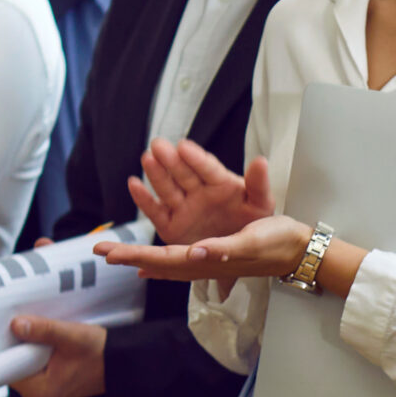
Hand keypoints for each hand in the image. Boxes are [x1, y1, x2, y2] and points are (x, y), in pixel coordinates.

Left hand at [7, 315, 107, 396]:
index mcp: (38, 392)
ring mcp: (43, 390)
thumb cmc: (102, 355)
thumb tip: (17, 325)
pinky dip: (40, 351)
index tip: (16, 331)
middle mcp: (37, 396)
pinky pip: (34, 364)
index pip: (7, 369)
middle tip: (38, 331)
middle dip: (22, 346)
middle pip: (14, 365)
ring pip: (24, 363)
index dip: (10, 347)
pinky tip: (53, 344)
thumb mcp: (72, 337)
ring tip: (51, 338)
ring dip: (32, 347)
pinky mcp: (49, 382)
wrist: (123, 362)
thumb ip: (43, 330)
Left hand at [94, 213, 313, 296]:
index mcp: (206, 259)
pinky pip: (176, 252)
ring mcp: (204, 258)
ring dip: (138, 252)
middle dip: (128, 255)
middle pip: (156, 261)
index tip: (108, 253)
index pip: (162, 258)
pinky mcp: (210, 251)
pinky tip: (145, 263)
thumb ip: (224, 249)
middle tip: (99, 249)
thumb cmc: (275, 243)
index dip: (134, 254)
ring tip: (113, 249)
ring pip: (163, 256)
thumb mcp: (251, 241)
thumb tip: (196, 252)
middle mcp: (200, 261)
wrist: (295, 249)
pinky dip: (157, 252)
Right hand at [126, 139, 271, 246]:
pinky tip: (134, 184)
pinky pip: (155, 211)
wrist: (242, 252)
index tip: (184, 146)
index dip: (196, 158)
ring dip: (157, 174)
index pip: (207, 168)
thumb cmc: (254, 223)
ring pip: (168, 188)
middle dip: (171, 159)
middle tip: (158, 145)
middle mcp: (199, 193)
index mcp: (221, 184)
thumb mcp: (262, 205)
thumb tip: (261, 161)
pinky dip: (144, 199)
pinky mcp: (171, 226)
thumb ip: (258, 184)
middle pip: (183, 173)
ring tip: (148, 159)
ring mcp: (184, 208)